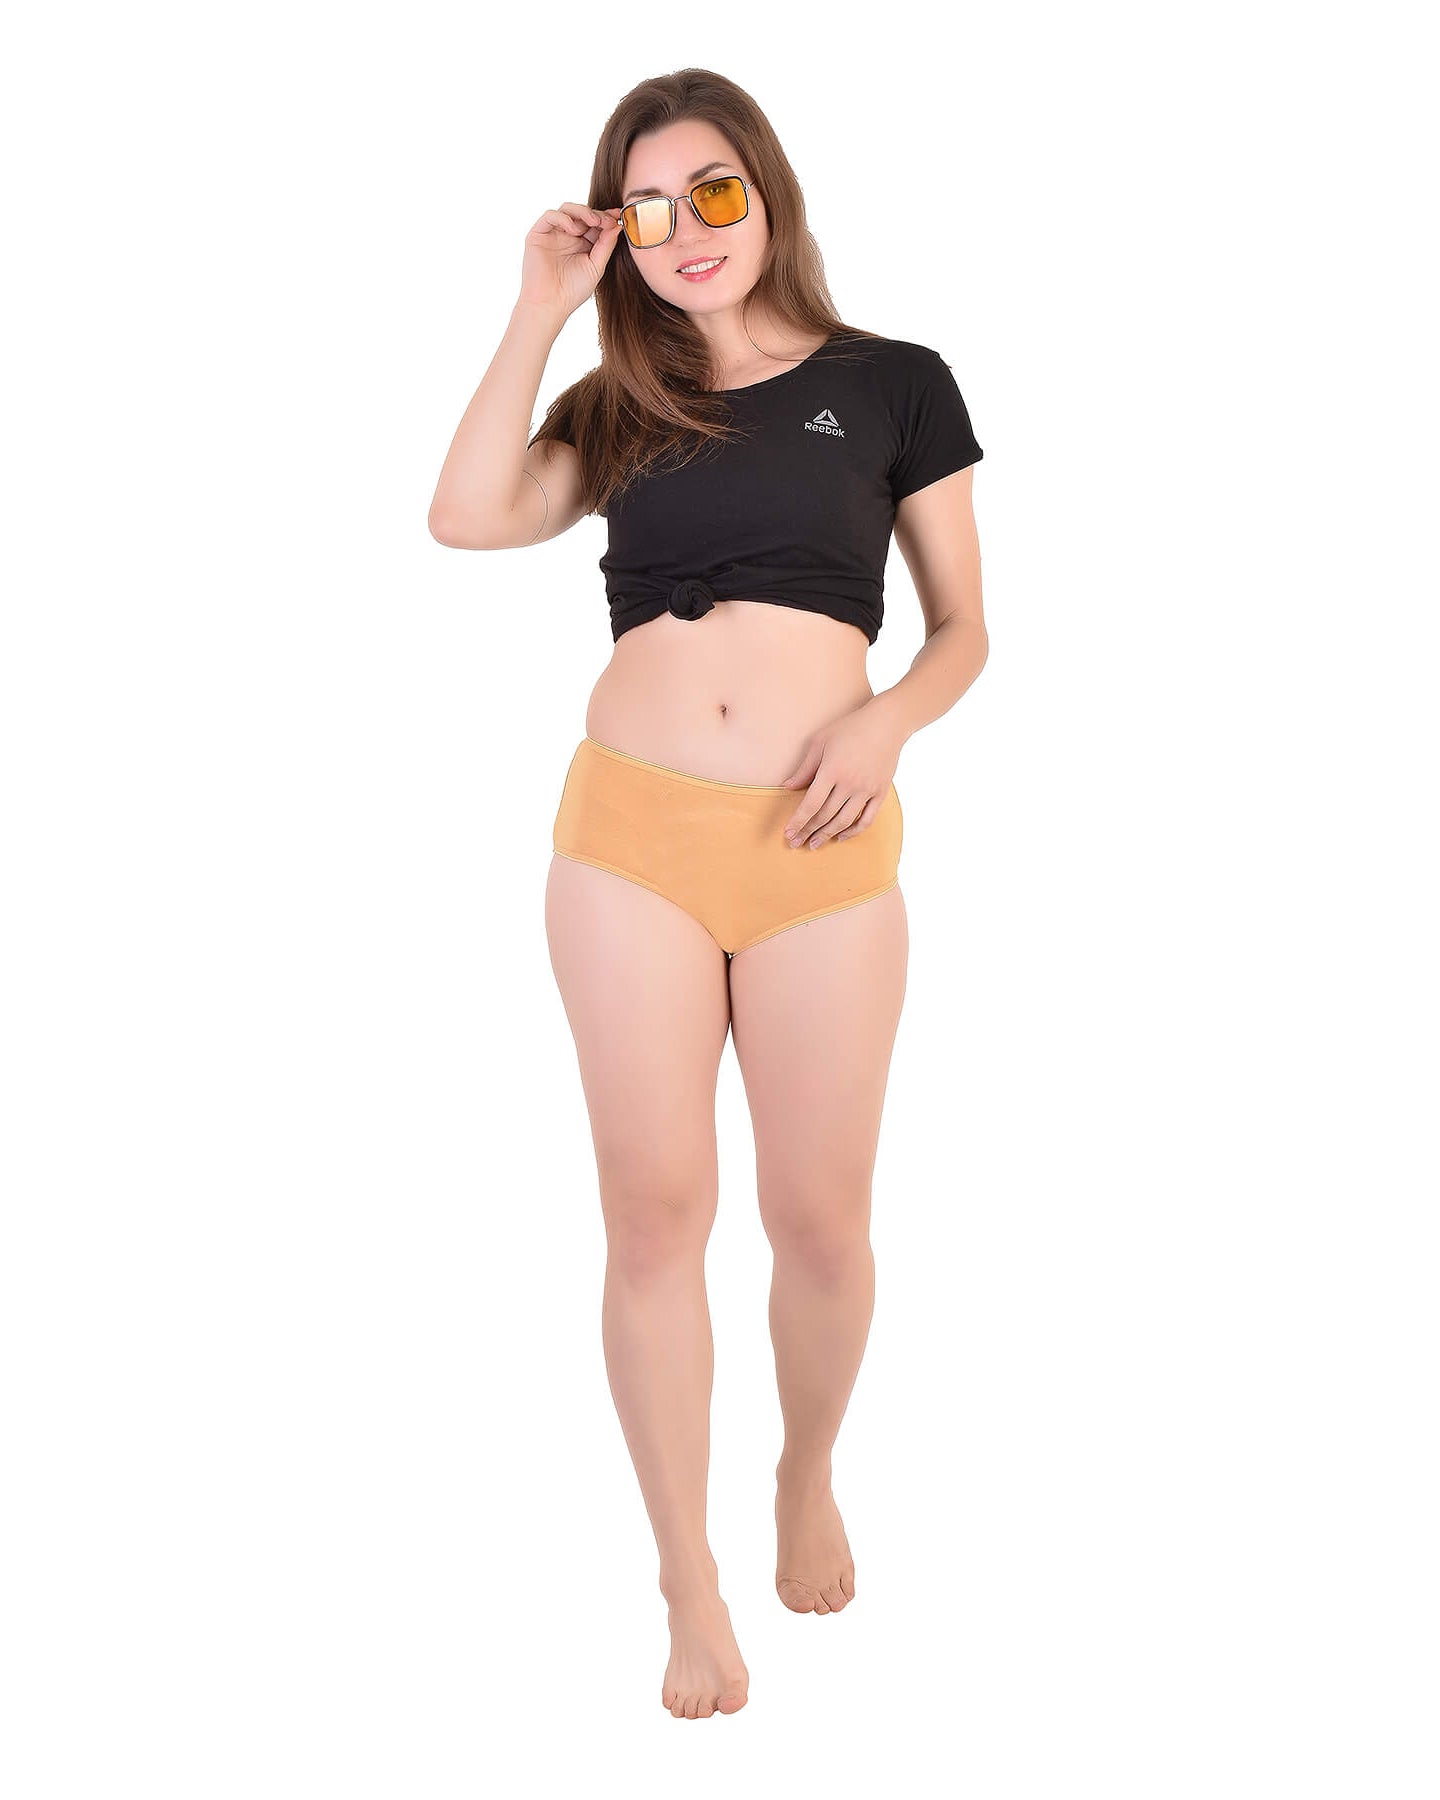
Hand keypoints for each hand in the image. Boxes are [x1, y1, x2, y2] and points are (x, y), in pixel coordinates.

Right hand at [518, 202, 624, 320]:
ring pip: (567, 209)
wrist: (550, 304)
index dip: (607, 217)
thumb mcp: (596, 266)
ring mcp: (553, 234)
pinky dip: (563, 218)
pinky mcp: (538, 234)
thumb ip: (606, 245)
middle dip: (597, 214)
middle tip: (606, 220)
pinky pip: (550, 216)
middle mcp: (568, 236)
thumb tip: (617, 224)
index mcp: (583, 244)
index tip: (619, 215)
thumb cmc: (573, 291)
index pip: (596, 223)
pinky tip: (573, 229)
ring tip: (593, 221)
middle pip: (583, 213)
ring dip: (582, 212)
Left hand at [779, 702, 903, 848]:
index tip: (788, 833)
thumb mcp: (821, 741)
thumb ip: (804, 768)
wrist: (887, 723)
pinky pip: (867, 818)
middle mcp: (850, 784)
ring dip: (827, 835)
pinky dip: (854, 831)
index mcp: (832, 770)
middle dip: (808, 831)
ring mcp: (867, 789)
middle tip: (796, 843)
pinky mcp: (881, 792)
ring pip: (844, 821)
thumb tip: (787, 787)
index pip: (811, 804)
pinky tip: (841, 836)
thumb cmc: (850, 728)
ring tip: (814, 844)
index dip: (798, 821)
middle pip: (825, 816)